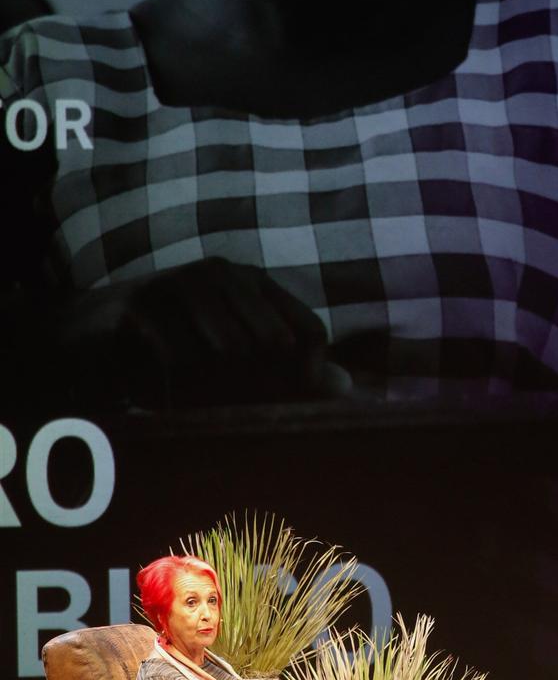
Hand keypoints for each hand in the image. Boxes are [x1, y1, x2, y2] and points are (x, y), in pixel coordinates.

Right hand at [61, 257, 353, 407]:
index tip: (273, 400)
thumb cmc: (172, 350)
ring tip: (189, 399)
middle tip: (221, 405)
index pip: (309, 333)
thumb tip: (347, 387)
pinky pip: (180, 361)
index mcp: (251, 282)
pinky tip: (163, 398)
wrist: (88, 338)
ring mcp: (179, 283)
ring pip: (228, 356)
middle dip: (254, 389)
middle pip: (272, 347)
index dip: (302, 376)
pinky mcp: (140, 306)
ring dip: (211, 392)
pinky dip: (175, 391)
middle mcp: (221, 273)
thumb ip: (291, 373)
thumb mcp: (236, 362)